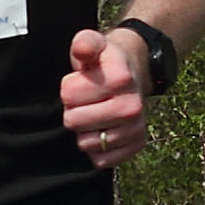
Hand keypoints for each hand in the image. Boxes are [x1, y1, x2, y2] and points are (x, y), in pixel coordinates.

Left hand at [61, 28, 149, 167]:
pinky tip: (101, 131)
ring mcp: (135, 128)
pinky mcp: (136, 145)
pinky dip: (96, 149)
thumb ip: (85, 43)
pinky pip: (101, 160)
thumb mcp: (94, 44)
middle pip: (73, 121)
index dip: (68, 88)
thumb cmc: (104, 62)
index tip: (81, 81)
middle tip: (85, 100)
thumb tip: (83, 50)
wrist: (132, 74)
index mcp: (121, 79)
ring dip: (84, 130)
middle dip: (73, 110)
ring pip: (86, 143)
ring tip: (93, 113)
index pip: (68, 95)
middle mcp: (133, 106)